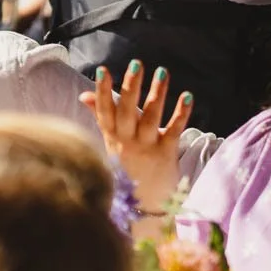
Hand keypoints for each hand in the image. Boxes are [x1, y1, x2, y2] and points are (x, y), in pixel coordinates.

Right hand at [80, 61, 192, 213]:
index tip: (102, 70)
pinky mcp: (166, 155)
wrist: (143, 207)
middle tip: (137, 63)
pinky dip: (180, 114)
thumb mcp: (110, 143)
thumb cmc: (127, 169)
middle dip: (130, 87)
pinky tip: (187, 97)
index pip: (104, 111)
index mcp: (111, 138)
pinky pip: (173, 131)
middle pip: (126, 111)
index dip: (102, 91)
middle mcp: (126, 142)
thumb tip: (83, 95)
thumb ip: (100, 116)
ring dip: (156, 94)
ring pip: (149, 118)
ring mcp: (146, 148)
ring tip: (162, 72)